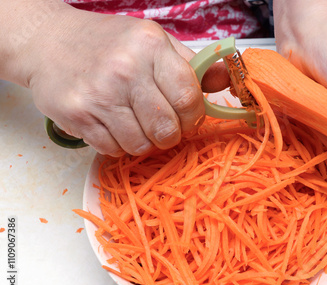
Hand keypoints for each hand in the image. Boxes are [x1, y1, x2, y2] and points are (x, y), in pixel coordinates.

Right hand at [22, 4, 227, 156]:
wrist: (49, 42)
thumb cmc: (109, 44)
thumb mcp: (153, 41)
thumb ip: (191, 64)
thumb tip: (227, 80)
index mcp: (150, 47)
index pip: (188, 97)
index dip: (193, 115)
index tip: (188, 117)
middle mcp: (125, 70)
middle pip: (167, 128)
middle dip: (170, 134)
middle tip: (163, 126)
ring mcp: (99, 94)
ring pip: (140, 145)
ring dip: (144, 142)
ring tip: (135, 123)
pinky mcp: (78, 116)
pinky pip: (113, 150)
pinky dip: (118, 144)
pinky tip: (113, 125)